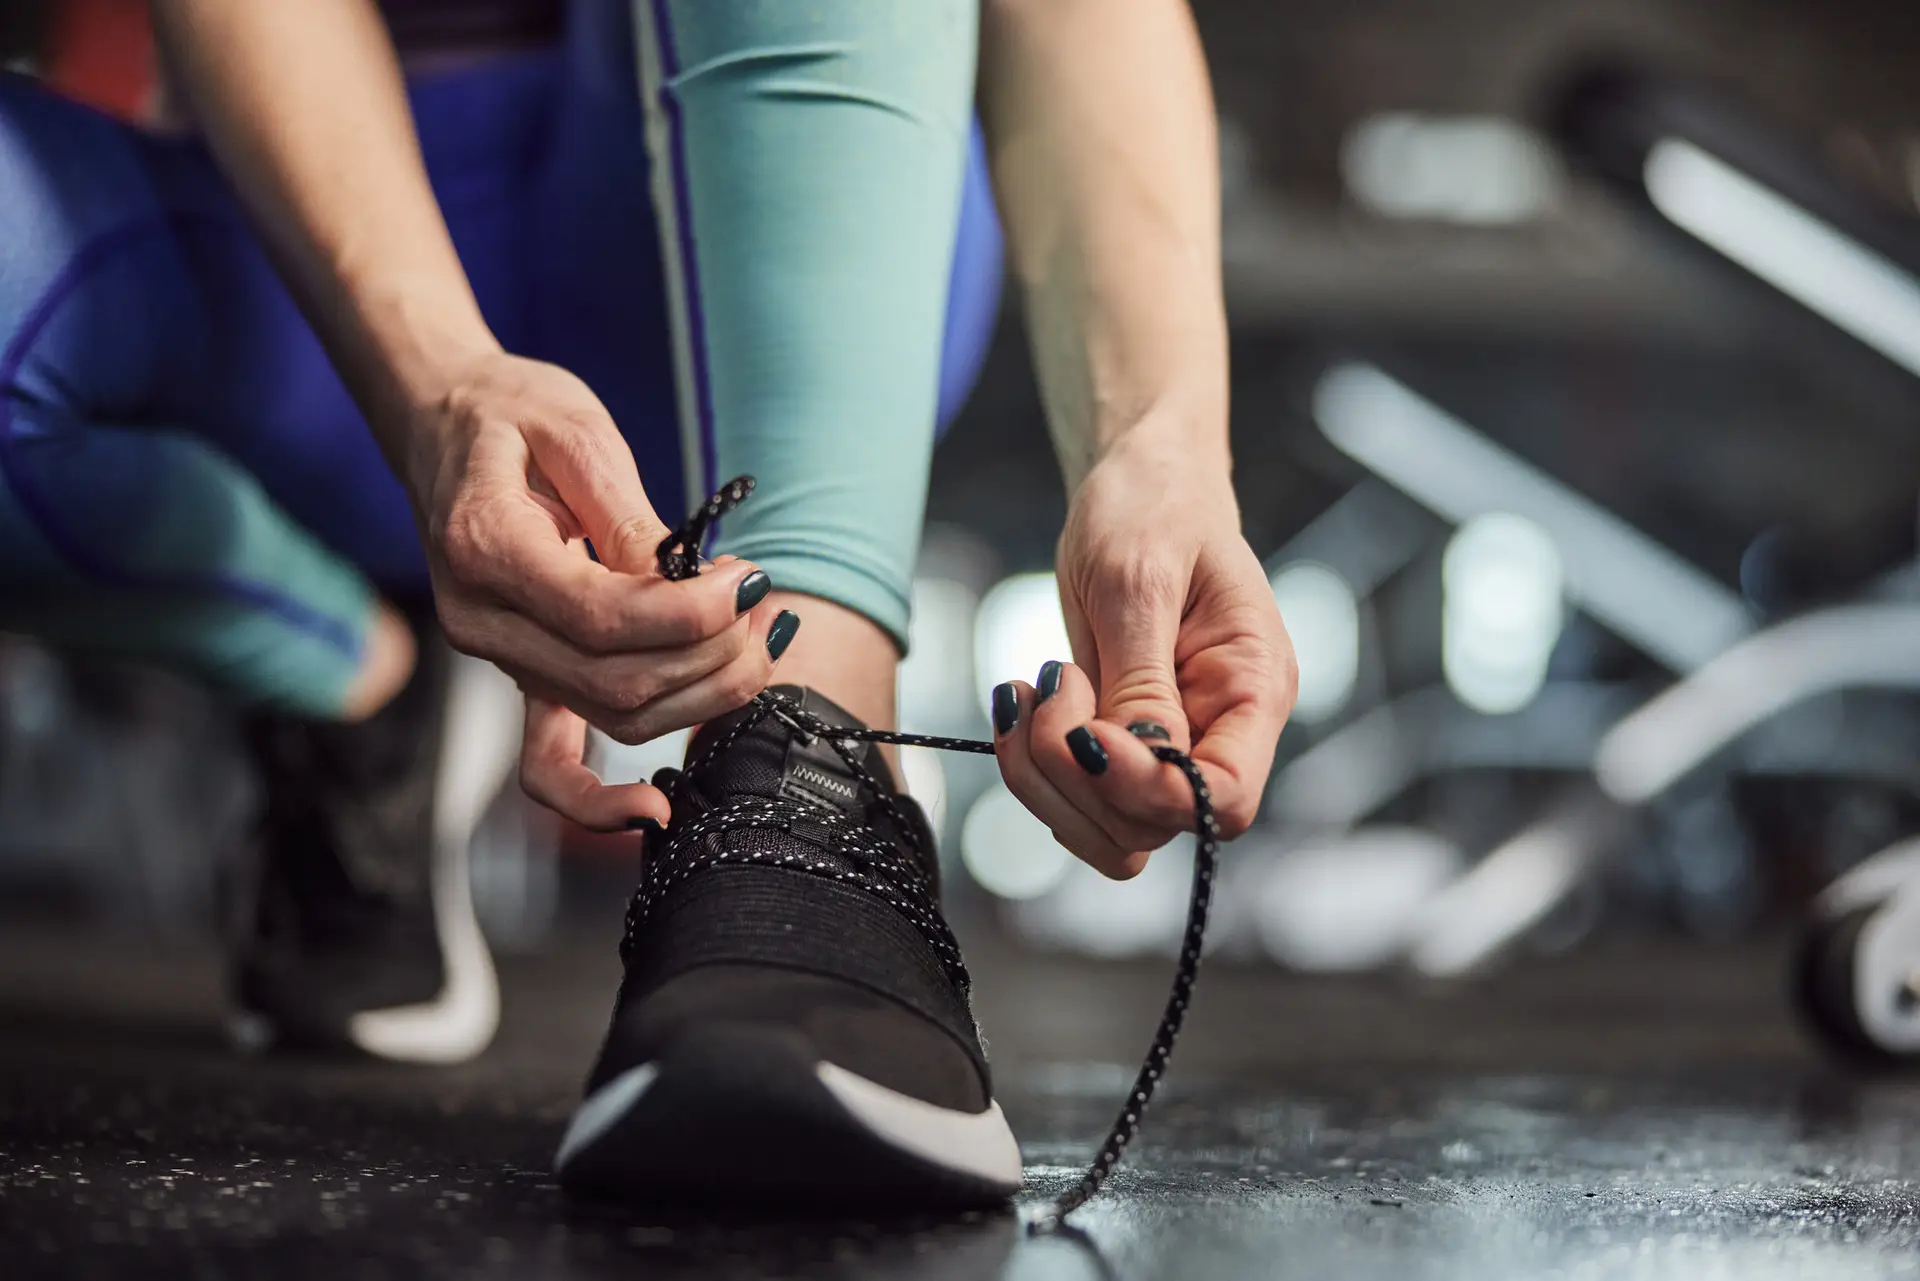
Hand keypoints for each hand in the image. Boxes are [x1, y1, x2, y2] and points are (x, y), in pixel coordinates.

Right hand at [402, 351, 790, 830]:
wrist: (441, 424)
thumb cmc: (506, 414)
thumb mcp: (573, 431)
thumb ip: (625, 512)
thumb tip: (681, 581)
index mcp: (483, 549)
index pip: (600, 615)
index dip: (687, 615)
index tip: (743, 582)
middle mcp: (481, 620)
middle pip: (616, 680)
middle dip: (712, 655)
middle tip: (761, 603)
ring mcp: (498, 657)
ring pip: (612, 716)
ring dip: (700, 696)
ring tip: (753, 640)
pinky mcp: (523, 674)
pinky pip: (548, 763)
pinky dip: (596, 798)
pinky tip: (652, 810)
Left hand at [991, 417, 1296, 876]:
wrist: (1138, 482)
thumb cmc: (1153, 507)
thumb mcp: (1140, 578)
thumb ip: (1142, 677)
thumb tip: (1142, 758)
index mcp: (1253, 689)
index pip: (1225, 798)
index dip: (1150, 790)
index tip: (1088, 736)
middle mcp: (1219, 732)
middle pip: (1155, 823)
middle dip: (1079, 775)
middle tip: (1047, 685)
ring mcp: (1168, 744)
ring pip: (1109, 829)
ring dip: (1046, 779)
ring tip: (1026, 694)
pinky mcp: (1119, 745)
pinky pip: (1078, 801)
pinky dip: (1035, 771)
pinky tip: (1023, 707)